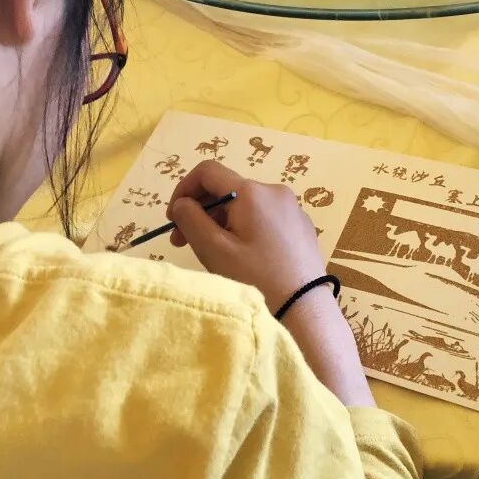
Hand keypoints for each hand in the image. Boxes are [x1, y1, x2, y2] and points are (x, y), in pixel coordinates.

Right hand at [167, 161, 325, 312]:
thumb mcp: (214, 249)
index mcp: (252, 192)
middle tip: (184, 242)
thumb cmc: (256, 278)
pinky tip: (245, 256)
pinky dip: (245, 228)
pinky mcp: (301, 226)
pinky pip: (264, 217)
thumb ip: (191, 219)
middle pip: (227, 189)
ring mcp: (292, 208)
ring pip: (245, 205)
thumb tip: (183, 202)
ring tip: (214, 253)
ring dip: (222, 222)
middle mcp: (275, 191)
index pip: (208, 171)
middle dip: (202, 211)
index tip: (174, 218)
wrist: (304, 308)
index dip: (184, 189)